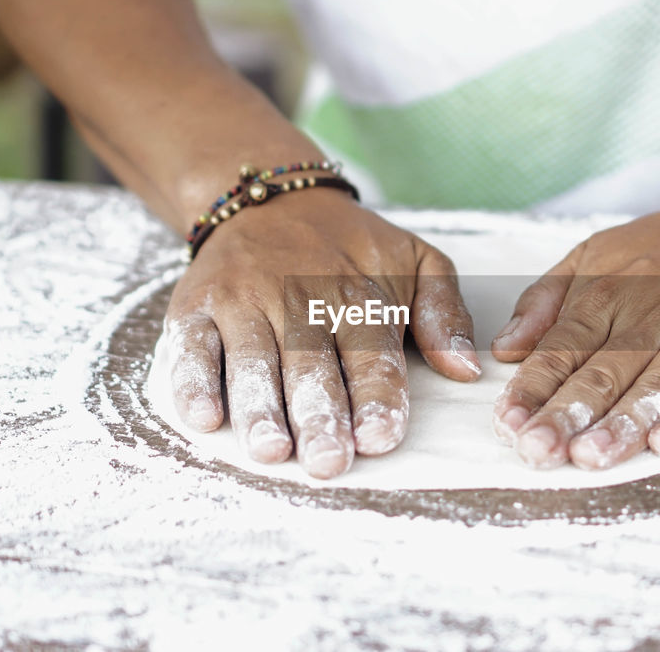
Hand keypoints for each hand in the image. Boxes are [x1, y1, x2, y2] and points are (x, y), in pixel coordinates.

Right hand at [162, 189, 480, 478]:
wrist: (269, 198)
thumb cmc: (352, 248)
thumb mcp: (416, 261)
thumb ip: (444, 313)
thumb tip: (467, 369)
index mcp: (358, 295)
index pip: (370, 352)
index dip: (376, 395)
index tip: (380, 438)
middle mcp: (299, 298)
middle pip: (310, 364)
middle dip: (319, 414)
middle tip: (327, 461)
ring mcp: (243, 301)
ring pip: (251, 360)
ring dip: (259, 407)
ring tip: (271, 450)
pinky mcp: (196, 306)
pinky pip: (192, 346)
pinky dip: (193, 382)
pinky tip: (204, 419)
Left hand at [489, 145, 659, 469]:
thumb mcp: (598, 252)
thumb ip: (547, 299)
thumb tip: (505, 347)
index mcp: (609, 292)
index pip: (562, 347)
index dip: (534, 388)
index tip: (507, 424)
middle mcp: (652, 313)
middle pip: (604, 371)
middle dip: (567, 414)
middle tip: (537, 451)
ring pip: (659, 383)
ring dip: (623, 423)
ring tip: (591, 456)